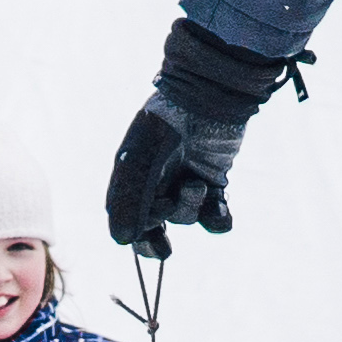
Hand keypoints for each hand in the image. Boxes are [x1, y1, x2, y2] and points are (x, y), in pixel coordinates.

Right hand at [103, 21, 290, 252]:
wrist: (209, 95)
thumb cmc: (166, 123)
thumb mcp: (141, 160)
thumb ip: (130, 199)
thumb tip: (121, 241)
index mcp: (131, 177)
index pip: (128, 221)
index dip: (139, 238)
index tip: (152, 241)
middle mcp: (156, 184)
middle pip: (155, 227)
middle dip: (160, 236)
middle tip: (165, 246)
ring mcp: (185, 183)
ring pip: (187, 217)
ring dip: (191, 208)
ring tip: (197, 184)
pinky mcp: (214, 182)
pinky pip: (214, 215)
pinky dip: (218, 219)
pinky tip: (221, 213)